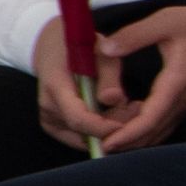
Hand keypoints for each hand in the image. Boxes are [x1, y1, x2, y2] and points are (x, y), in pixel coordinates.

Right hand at [28, 18, 119, 148]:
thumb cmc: (81, 47)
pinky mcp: (54, 127)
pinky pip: (81, 137)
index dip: (105, 127)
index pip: (78, 118)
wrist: (53, 48)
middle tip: (137, 108)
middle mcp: (48, 108)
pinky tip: (116, 114)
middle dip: (114, 126)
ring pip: (85, 137)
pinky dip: (100, 131)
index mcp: (55, 87)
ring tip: (129, 107)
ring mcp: (49, 120)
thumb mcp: (99, 51)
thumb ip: (108, 74)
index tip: (131, 123)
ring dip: (109, 129)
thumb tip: (116, 99)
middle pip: (84, 131)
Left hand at [88, 1, 185, 153]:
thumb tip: (104, 49)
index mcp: (176, 83)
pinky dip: (145, 130)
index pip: (151, 119)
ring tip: (107, 136)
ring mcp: (185, 104)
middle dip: (125, 142)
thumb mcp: (168, 20)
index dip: (127, 134)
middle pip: (152, 133)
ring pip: (158, 132)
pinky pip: (164, 124)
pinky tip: (127, 123)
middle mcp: (182, 100)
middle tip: (96, 143)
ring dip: (134, 138)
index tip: (104, 142)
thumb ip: (135, 34)